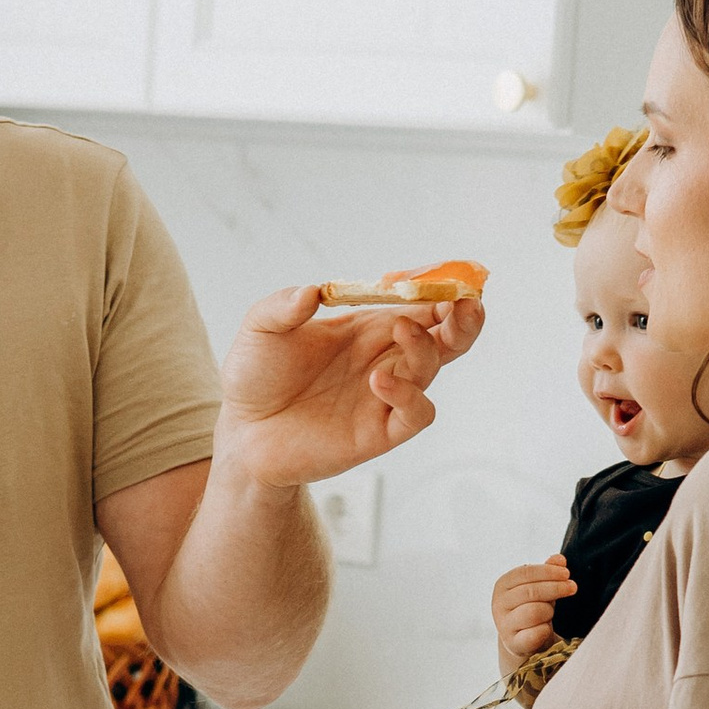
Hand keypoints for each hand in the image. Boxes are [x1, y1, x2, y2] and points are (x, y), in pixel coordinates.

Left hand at [214, 273, 485, 489]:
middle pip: (444, 337)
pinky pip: (415, 414)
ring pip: (432, 368)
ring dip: (427, 345)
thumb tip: (312, 291)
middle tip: (465, 303)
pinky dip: (408, 396)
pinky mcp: (379, 432)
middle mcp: (384, 359)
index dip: (436, 289)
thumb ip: (283, 306)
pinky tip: (378, 381)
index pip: (418, 304)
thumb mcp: (261, 329)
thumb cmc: (255, 377)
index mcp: (367, 329)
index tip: (444, 276)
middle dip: (462, 318)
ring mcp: (384, 396)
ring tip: (402, 328)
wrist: (242, 432)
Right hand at [493, 555, 569, 666]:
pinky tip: (546, 628)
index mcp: (502, 586)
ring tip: (551, 612)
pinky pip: (536, 633)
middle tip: (572, 587)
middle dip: (555, 588)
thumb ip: (549, 571)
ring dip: (549, 611)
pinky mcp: (513, 643)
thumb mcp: (540, 587)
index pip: (525, 573)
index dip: (548, 572)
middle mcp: (498, 604)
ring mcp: (504, 625)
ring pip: (534, 612)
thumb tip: (559, 559)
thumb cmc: (533, 607)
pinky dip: (545, 630)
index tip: (566, 573)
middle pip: (531, 591)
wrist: (523, 640)